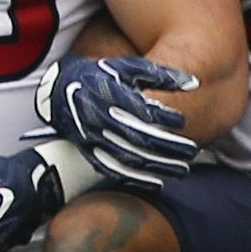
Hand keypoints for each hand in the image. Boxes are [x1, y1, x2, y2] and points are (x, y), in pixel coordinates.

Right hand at [40, 53, 201, 187]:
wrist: (56, 90)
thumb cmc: (99, 76)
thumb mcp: (126, 68)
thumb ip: (160, 75)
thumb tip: (194, 84)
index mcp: (107, 93)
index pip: (140, 110)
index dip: (163, 117)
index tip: (180, 121)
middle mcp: (98, 116)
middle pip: (139, 138)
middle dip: (169, 146)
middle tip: (191, 151)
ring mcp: (91, 136)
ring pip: (128, 157)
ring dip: (158, 166)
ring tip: (182, 170)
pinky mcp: (87, 150)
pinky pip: (112, 169)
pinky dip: (135, 179)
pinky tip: (157, 183)